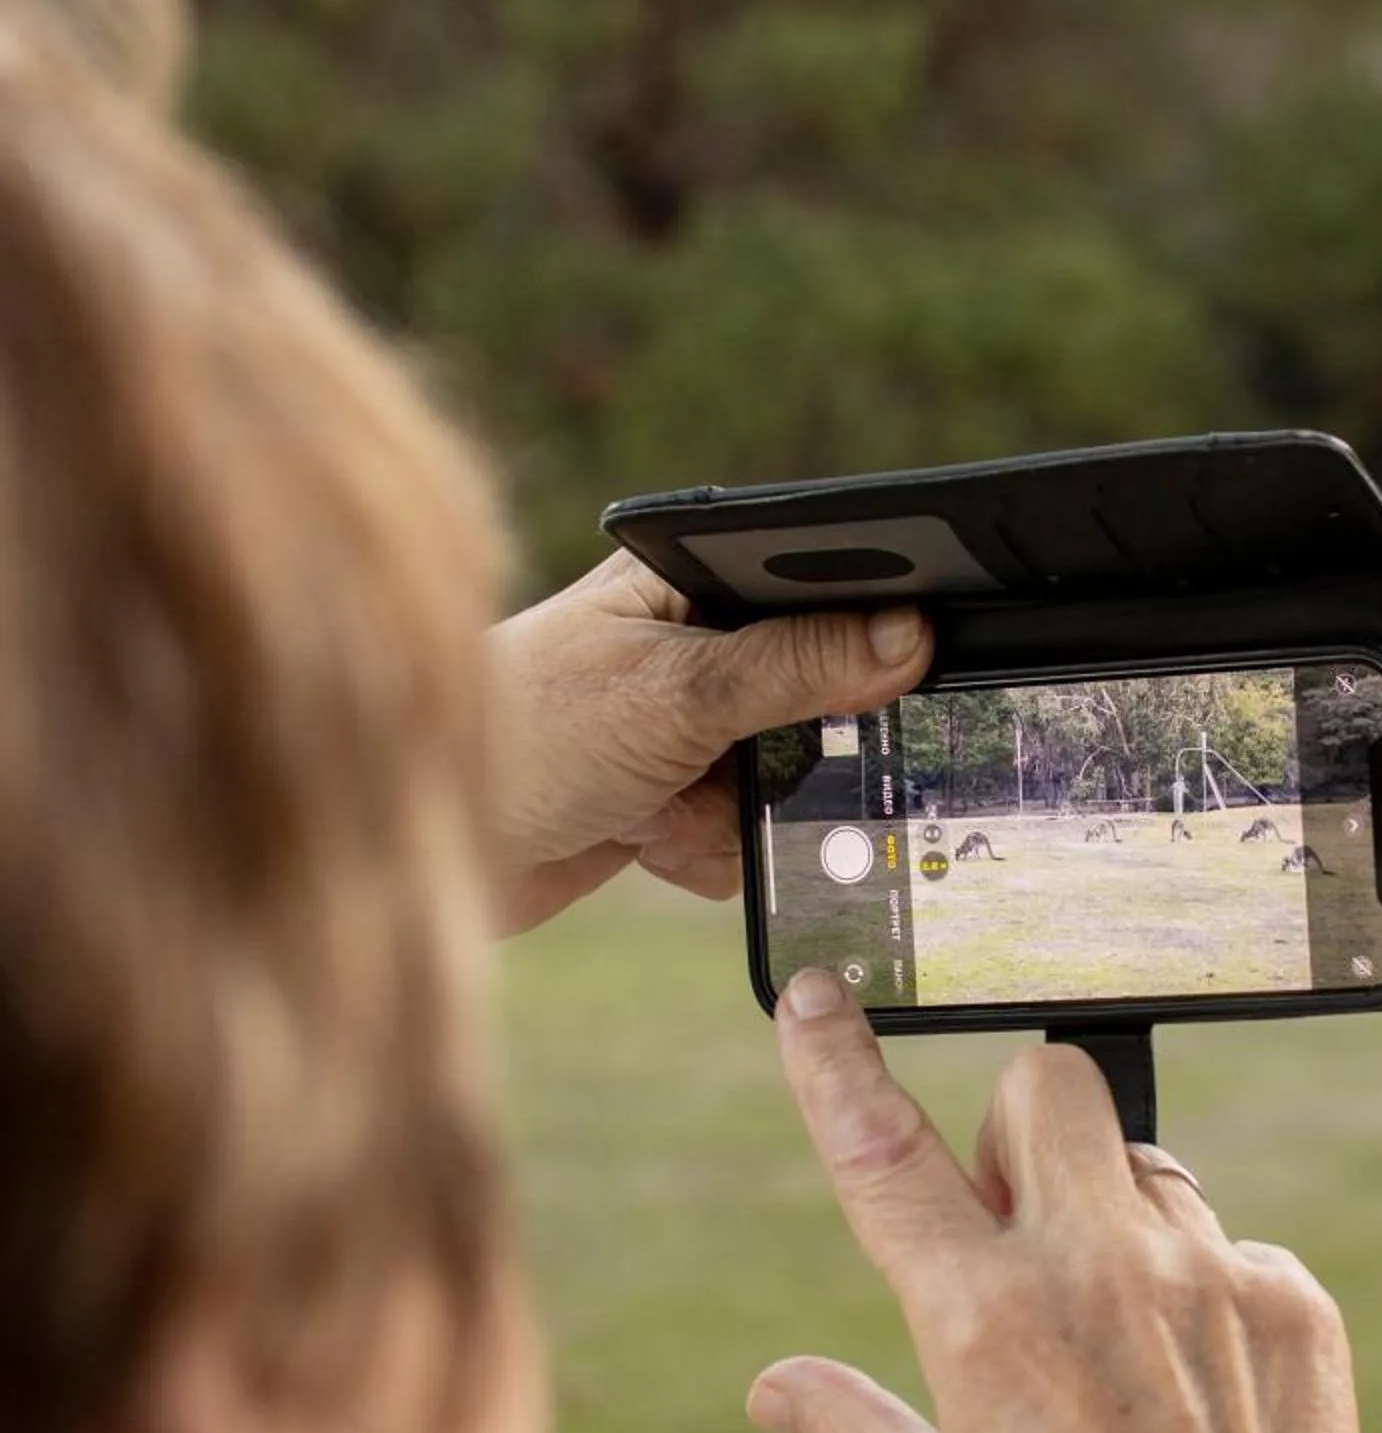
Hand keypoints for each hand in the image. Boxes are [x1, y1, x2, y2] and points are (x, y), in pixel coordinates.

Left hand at [485, 552, 931, 931]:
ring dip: (733, 815)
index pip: (814, 586)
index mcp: (688, 580)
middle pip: (812, 696)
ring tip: (662, 809)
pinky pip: (740, 835)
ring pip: (781, 779)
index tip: (898, 677)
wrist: (420, 846)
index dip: (864, 632)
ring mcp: (676, 726)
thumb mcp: (678, 692)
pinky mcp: (662, 798)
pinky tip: (643, 841)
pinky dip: (702, 852)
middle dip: (786, 755)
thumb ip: (797, 663)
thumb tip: (908, 634)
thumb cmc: (523, 733)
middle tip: (739, 765)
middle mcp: (687, 646)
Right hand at [748, 972, 1381, 1432]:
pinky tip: (1206, 1393)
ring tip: (1124, 1343)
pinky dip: (1207, 1295)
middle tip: (1021, 1232)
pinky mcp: (1292, 1301)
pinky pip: (1233, 1248)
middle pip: (1048, 1086)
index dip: (837, 1065)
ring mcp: (1204, 1276)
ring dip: (1116, 1217)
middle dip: (1022, 1131)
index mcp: (983, 1323)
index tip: (818, 995)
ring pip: (1147, 1163)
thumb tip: (772, 1388)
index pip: (885, 1155)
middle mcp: (1095, 1270)